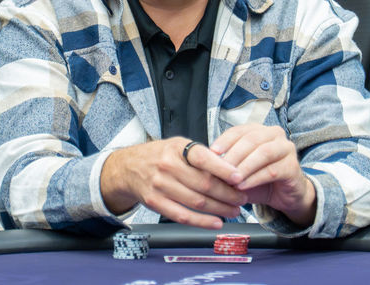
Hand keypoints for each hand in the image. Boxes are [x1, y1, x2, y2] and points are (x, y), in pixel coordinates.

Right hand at [100, 138, 246, 228]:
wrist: (128, 167)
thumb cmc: (159, 156)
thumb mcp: (178, 146)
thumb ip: (201, 155)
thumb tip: (230, 169)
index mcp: (176, 148)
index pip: (203, 158)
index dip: (224, 169)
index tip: (239, 177)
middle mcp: (167, 166)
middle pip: (204, 184)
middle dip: (227, 194)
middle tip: (241, 198)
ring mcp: (160, 185)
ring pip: (196, 201)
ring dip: (219, 209)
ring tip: (234, 211)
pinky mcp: (155, 202)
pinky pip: (182, 216)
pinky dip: (202, 222)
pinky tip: (216, 222)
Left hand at [210, 124, 315, 226]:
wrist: (284, 195)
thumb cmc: (260, 179)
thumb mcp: (241, 170)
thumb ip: (228, 165)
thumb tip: (208, 164)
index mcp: (260, 130)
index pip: (239, 130)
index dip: (224, 140)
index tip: (211, 152)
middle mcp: (275, 134)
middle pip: (251, 139)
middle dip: (234, 155)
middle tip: (220, 169)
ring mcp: (286, 148)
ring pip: (263, 153)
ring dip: (245, 167)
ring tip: (231, 179)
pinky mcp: (292, 166)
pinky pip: (271, 170)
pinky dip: (254, 179)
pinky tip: (242, 187)